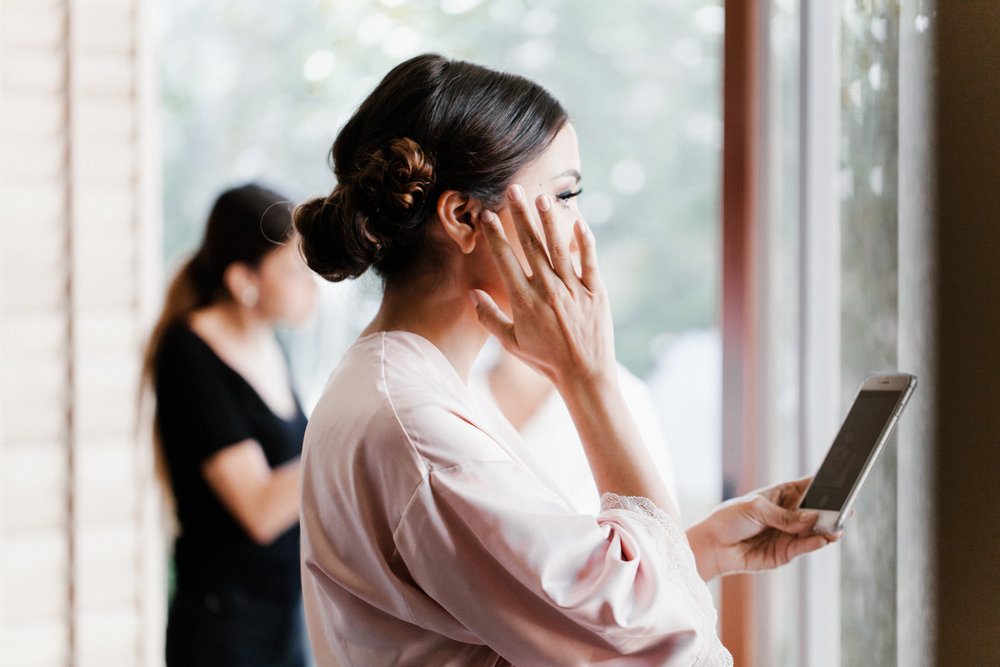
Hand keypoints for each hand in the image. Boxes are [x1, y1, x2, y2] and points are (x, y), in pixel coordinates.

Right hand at [471, 184, 614, 390]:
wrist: (583, 374)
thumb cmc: (545, 360)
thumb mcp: (511, 343)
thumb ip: (489, 317)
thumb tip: (472, 293)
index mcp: (523, 301)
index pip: (505, 259)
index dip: (495, 235)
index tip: (487, 215)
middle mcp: (547, 290)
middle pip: (530, 245)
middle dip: (520, 215)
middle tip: (513, 189)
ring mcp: (573, 289)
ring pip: (559, 247)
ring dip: (549, 220)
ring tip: (542, 197)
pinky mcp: (596, 292)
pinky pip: (590, 261)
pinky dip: (585, 241)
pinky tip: (578, 222)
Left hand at [686, 477, 838, 580]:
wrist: (713, 545)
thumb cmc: (729, 519)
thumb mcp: (755, 509)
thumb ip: (783, 516)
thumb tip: (810, 518)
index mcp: (780, 495)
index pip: (806, 487)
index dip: (823, 486)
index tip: (841, 484)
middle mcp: (788, 514)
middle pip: (814, 511)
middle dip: (829, 510)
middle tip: (846, 509)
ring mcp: (788, 534)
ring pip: (813, 531)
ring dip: (826, 529)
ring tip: (837, 527)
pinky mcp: (785, 553)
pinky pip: (803, 547)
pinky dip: (814, 544)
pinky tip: (823, 539)